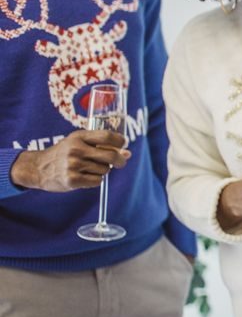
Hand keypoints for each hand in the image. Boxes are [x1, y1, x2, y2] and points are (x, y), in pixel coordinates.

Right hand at [10, 130, 129, 192]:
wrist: (38, 168)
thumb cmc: (64, 153)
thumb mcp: (78, 142)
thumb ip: (102, 145)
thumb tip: (128, 153)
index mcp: (79, 137)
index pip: (107, 136)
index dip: (120, 141)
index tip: (124, 144)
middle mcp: (76, 149)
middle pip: (111, 155)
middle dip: (120, 160)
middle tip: (121, 162)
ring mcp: (73, 165)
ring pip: (105, 170)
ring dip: (103, 170)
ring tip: (89, 168)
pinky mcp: (72, 180)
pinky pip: (97, 181)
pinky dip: (96, 180)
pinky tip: (85, 177)